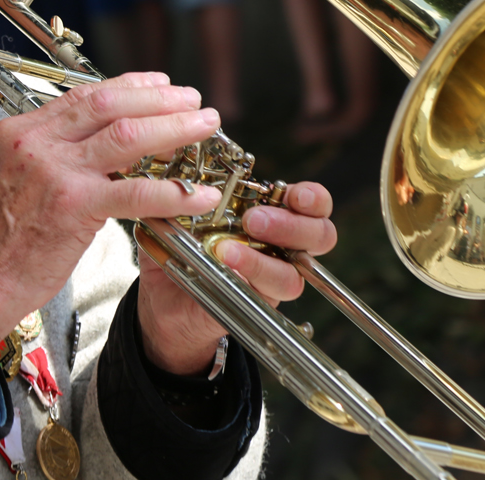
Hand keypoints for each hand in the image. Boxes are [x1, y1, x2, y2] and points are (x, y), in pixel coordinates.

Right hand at [0, 73, 223, 362]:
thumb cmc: (9, 234)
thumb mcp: (24, 174)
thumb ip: (59, 150)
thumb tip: (112, 137)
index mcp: (22, 130)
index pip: (85, 95)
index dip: (130, 87)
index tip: (161, 84)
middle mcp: (35, 142)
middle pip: (109, 105)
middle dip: (159, 99)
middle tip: (193, 100)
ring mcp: (54, 170)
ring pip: (127, 136)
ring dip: (174, 128)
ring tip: (204, 126)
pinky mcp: (73, 204)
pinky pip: (136, 192)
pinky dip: (175, 191)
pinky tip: (200, 194)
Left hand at [137, 182, 336, 374]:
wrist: (165, 296)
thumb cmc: (179, 245)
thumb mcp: (179, 213)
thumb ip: (188, 195)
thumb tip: (188, 181)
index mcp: (271, 212)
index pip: (312, 203)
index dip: (312, 198)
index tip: (294, 196)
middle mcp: (280, 244)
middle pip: (320, 236)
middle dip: (292, 226)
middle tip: (254, 221)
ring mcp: (272, 276)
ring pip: (295, 274)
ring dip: (262, 261)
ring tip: (226, 250)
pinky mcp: (259, 304)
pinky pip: (267, 297)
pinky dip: (247, 281)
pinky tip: (224, 268)